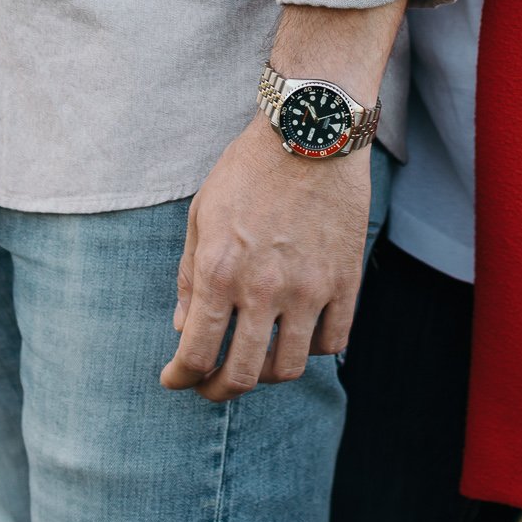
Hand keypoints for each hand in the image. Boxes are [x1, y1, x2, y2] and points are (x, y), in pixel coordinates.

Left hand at [160, 115, 370, 400]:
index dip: (180, 378)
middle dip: (217, 390)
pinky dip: (312, 349)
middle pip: (241, 376)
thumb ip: (188, 277)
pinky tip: (297, 335)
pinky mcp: (345, 281)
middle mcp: (263, 289)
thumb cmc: (248, 168)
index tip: (175, 379)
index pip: (195, 354)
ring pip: (288, 369)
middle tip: (210, 385)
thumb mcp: (201, 214)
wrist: (310, 131)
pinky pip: (332, 343)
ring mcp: (309, 289)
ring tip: (255, 360)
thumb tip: (184, 328)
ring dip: (265, 375)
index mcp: (219, 271)